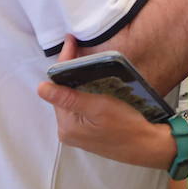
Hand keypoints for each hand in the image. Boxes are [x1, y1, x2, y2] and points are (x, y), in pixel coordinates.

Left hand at [36, 38, 175, 169]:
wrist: (146, 145)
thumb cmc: (126, 126)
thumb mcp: (99, 107)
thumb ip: (69, 98)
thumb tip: (41, 88)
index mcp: (66, 125)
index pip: (58, 88)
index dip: (63, 64)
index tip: (70, 42)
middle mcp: (67, 131)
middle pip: (63, 93)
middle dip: (69, 70)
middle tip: (77, 47)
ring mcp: (76, 133)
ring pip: (71, 99)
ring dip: (77, 80)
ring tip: (83, 59)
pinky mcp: (86, 132)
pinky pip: (79, 107)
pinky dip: (84, 92)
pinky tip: (91, 81)